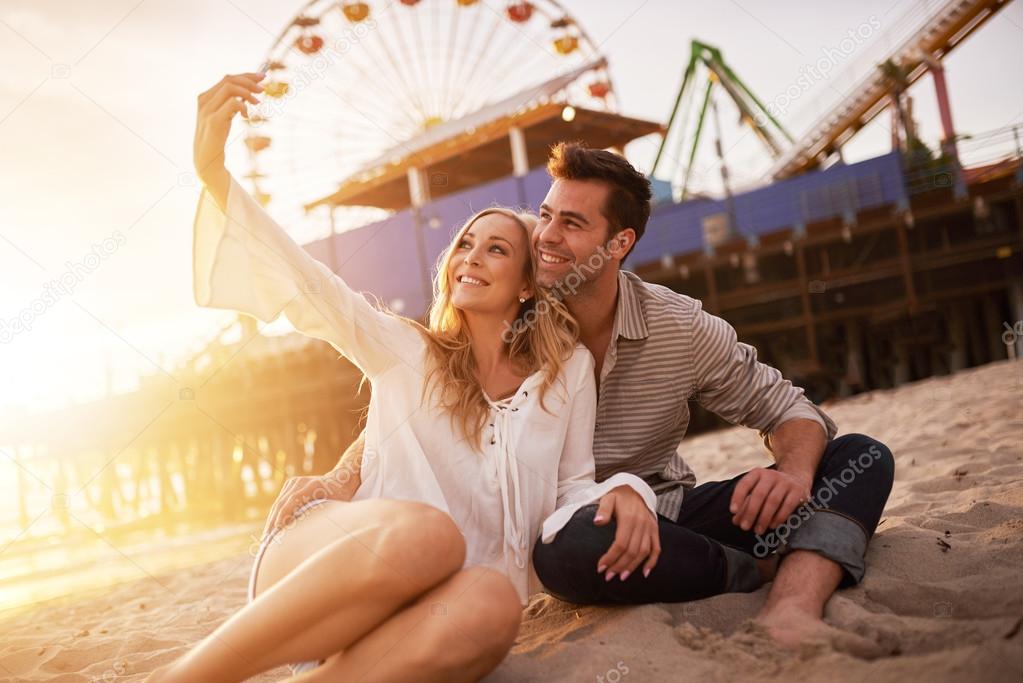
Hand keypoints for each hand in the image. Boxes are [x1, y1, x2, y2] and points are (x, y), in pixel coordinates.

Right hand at [193, 72, 264, 188]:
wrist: (206, 158)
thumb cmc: (217, 136)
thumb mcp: (225, 116)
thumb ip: (232, 103)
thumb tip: (249, 92)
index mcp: (206, 97)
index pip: (227, 78)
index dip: (246, 75)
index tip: (262, 77)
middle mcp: (204, 101)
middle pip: (229, 80)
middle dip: (249, 81)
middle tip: (263, 89)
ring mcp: (207, 110)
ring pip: (230, 88)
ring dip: (248, 92)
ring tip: (258, 102)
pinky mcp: (213, 121)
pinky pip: (232, 104)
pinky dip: (243, 106)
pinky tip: (247, 116)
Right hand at [261, 472, 355, 539]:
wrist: (341, 478)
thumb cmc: (342, 497)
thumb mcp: (338, 506)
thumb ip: (328, 516)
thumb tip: (317, 537)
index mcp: (314, 486)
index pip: (293, 501)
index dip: (284, 515)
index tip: (276, 531)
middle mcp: (301, 481)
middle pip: (282, 503)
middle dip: (273, 522)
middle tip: (267, 541)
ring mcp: (294, 481)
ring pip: (278, 503)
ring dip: (272, 520)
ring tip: (267, 538)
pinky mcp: (291, 484)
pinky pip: (280, 501)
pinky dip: (276, 514)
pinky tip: (272, 528)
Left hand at [594, 485, 659, 581]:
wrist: (634, 488)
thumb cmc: (618, 496)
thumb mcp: (608, 498)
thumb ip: (603, 510)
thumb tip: (597, 522)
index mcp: (629, 518)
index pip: (620, 543)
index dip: (611, 557)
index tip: (600, 568)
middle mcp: (642, 524)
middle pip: (632, 551)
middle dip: (619, 566)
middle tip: (608, 577)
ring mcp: (650, 527)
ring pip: (644, 552)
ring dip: (633, 567)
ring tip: (622, 577)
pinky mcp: (655, 530)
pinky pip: (656, 548)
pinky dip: (652, 562)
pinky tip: (645, 573)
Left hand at [729, 468, 811, 534]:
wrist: (797, 480)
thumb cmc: (770, 489)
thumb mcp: (757, 491)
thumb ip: (746, 504)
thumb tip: (736, 520)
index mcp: (757, 473)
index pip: (744, 484)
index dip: (738, 497)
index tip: (733, 511)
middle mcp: (771, 475)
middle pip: (759, 494)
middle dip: (750, 512)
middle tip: (745, 527)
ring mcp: (786, 482)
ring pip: (772, 501)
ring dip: (764, 518)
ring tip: (758, 530)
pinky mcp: (798, 491)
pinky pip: (787, 505)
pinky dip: (779, 517)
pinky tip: (772, 525)